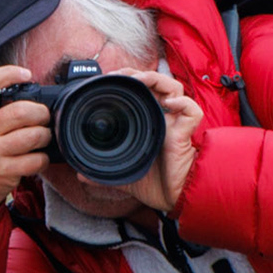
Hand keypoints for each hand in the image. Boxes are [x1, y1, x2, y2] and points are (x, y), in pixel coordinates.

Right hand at [0, 64, 51, 218]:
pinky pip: (36, 159)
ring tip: (42, 138)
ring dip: (46, 136)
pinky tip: (37, 158)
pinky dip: (43, 159)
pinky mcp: (3, 171)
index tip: (26, 74)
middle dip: (42, 113)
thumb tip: (30, 93)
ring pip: (34, 135)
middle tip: (44, 118)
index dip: (10, 73)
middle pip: (22, 110)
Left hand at [108, 68, 202, 215]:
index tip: (108, 81)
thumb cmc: (157, 185)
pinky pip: (192, 110)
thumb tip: (80, 174)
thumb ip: (102, 175)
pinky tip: (169, 104)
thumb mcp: (123, 176)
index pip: (140, 92)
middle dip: (137, 73)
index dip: (127, 82)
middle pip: (155, 83)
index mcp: (149, 123)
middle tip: (118, 75)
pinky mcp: (186, 133)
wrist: (175, 199)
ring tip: (140, 80)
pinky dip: (182, 103)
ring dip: (156, 79)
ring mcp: (175, 124)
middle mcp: (163, 119)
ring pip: (174, 88)